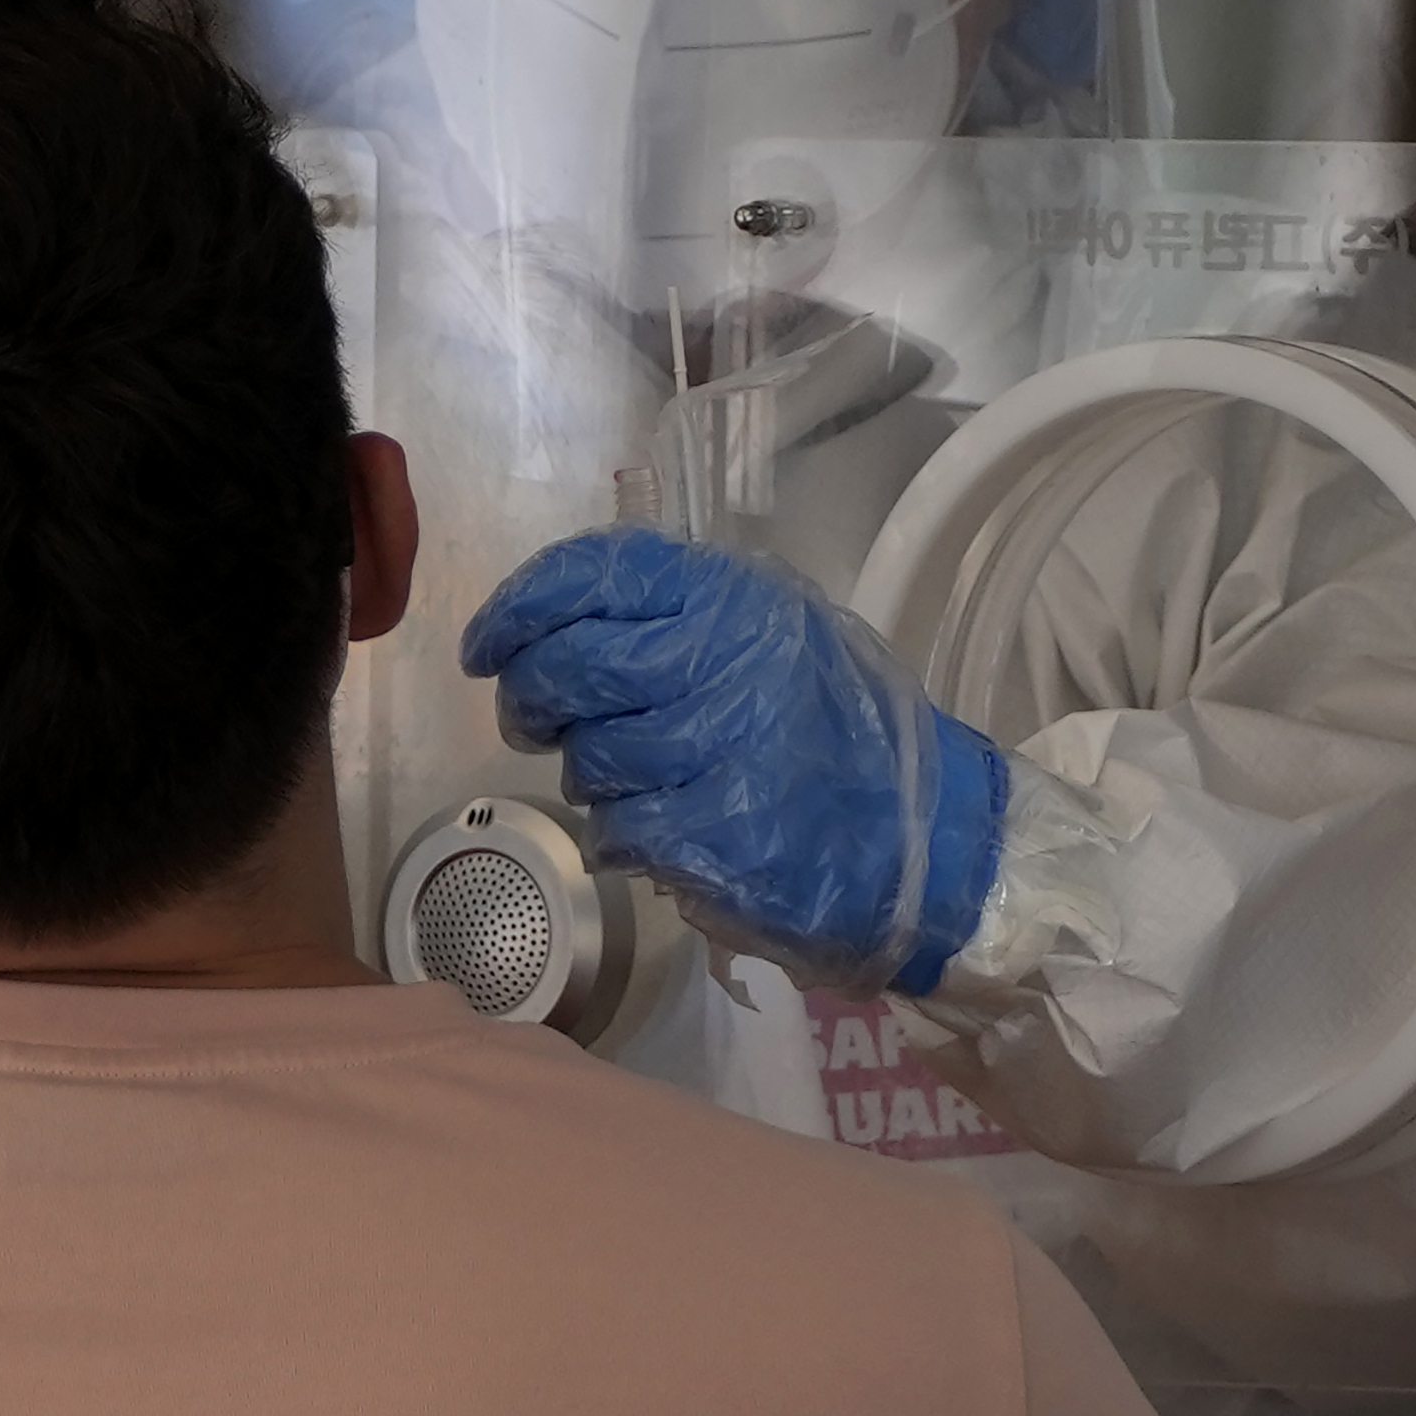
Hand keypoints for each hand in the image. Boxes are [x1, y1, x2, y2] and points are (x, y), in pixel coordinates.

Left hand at [459, 528, 1006, 991]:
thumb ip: (681, 613)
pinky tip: (664, 830)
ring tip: (641, 779)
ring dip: (589, 774)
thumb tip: (555, 615)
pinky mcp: (711, 836)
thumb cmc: (843, 731)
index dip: (518, 607)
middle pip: (567, 666)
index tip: (486, 645)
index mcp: (736, 599)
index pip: (593, 574)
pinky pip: (616, 829)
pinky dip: (623, 835)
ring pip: (585, 756)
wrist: (929, 841)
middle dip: (529, 698)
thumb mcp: (779, 633)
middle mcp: (723, 660)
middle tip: (534, 721)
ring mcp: (717, 750)